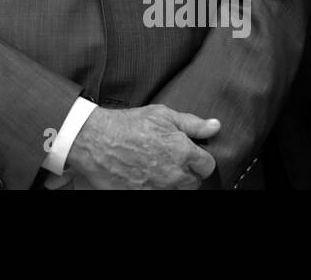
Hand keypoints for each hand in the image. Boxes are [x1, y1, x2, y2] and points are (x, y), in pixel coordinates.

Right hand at [66, 104, 219, 189]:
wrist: (94, 140)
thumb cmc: (126, 125)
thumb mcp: (161, 115)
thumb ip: (192, 123)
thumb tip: (215, 126)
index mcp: (183, 152)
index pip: (208, 165)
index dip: (199, 158)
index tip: (189, 153)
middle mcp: (174, 174)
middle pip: (194, 182)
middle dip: (186, 171)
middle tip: (168, 159)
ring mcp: (159, 188)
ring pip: (177, 190)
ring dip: (171, 182)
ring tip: (156, 168)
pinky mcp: (143, 195)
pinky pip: (158, 194)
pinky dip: (155, 187)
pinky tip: (144, 175)